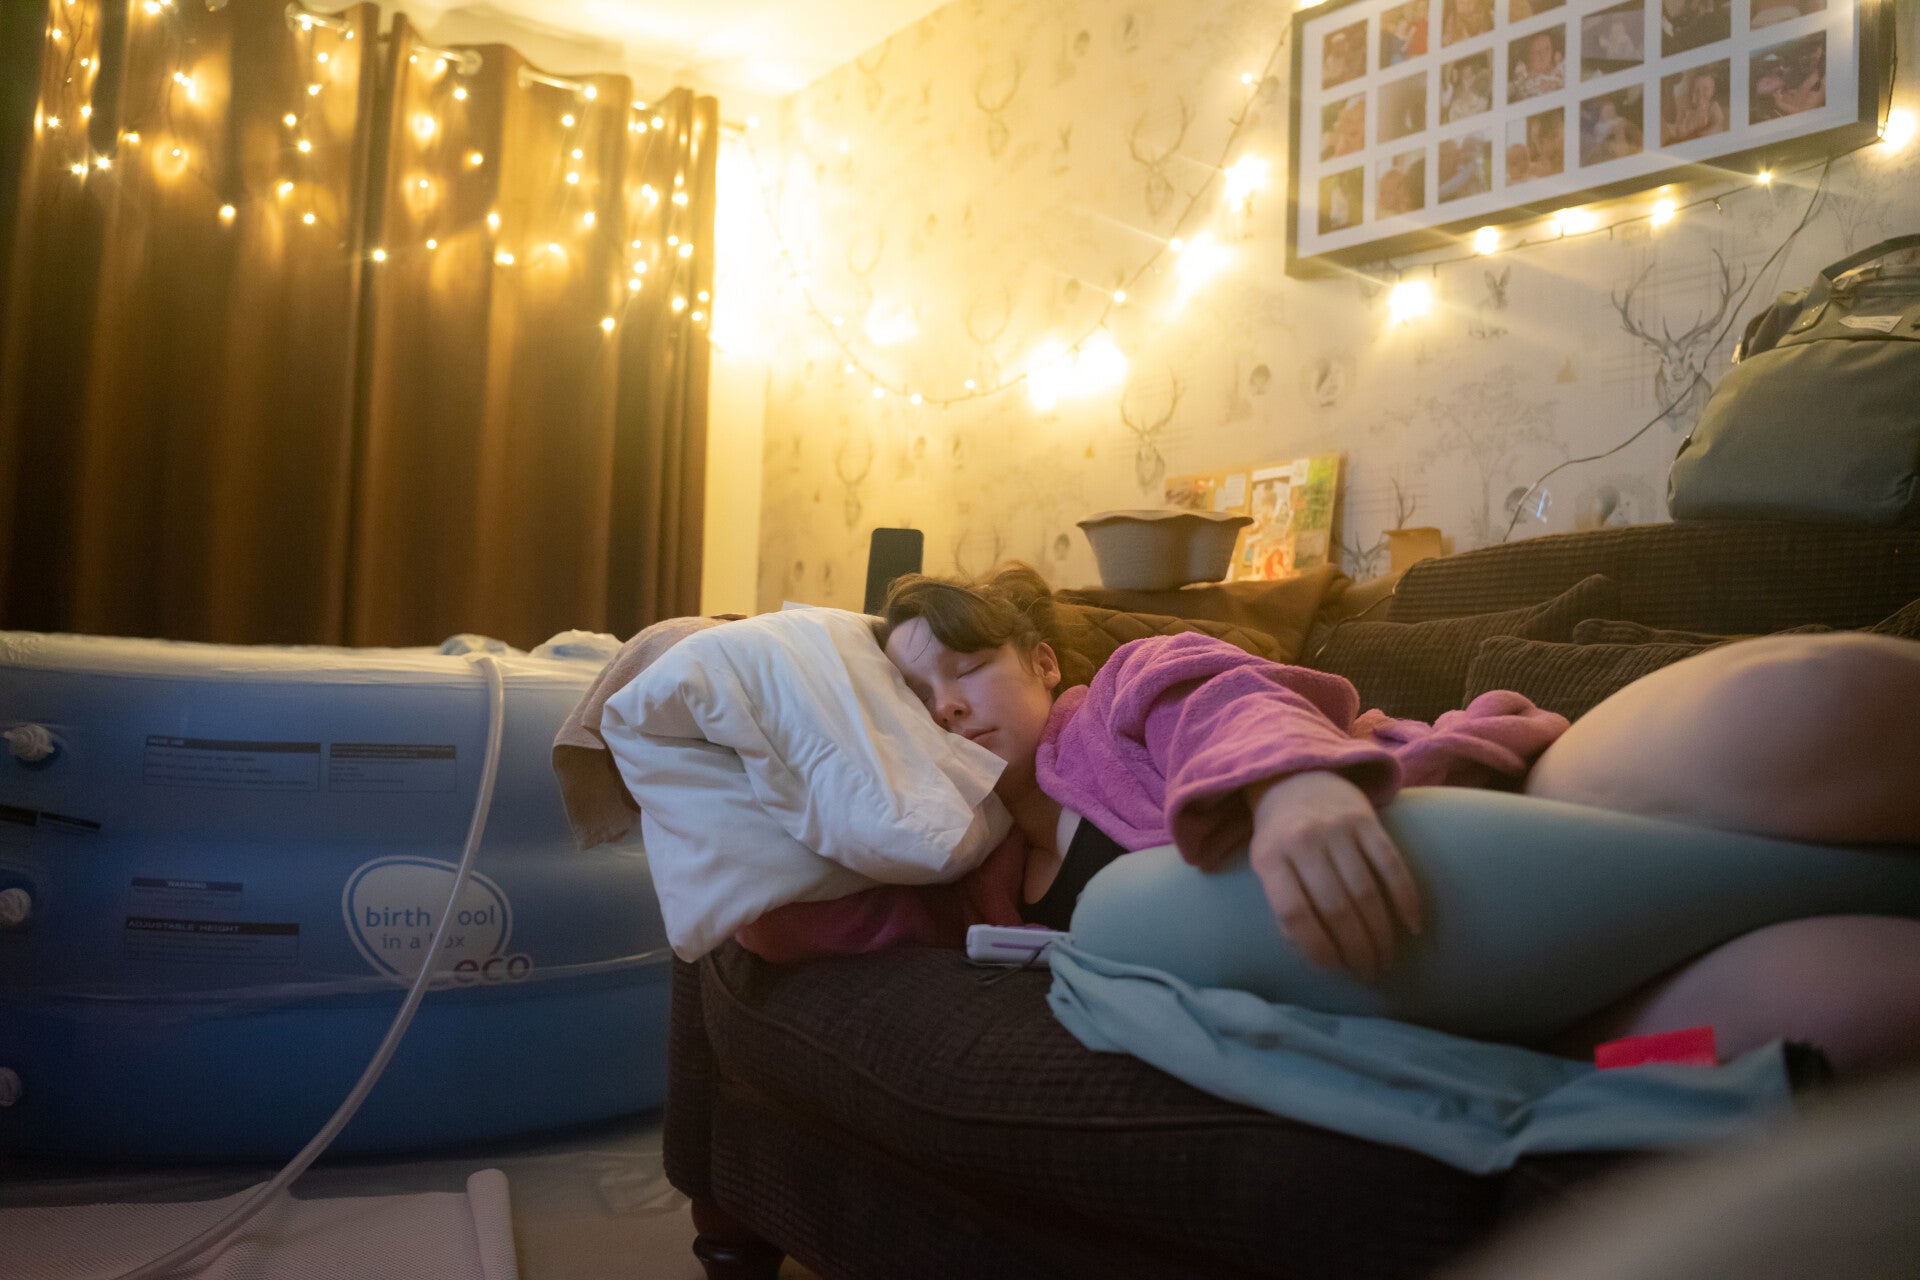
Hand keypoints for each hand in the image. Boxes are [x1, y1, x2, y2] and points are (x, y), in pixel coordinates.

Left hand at [1244, 772, 1422, 979]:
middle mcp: (1303, 840)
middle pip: (1335, 908)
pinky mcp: (1366, 820)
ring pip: (1365, 892)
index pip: (1294, 914)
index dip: (1317, 949)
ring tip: (1387, 959)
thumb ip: (1283, 906)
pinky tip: (1412, 926)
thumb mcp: (1267, 866)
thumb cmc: (1282, 837)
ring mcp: (1336, 828)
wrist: (1297, 778)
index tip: (1337, 972)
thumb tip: (1315, 954)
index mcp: (1270, 857)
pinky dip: (1405, 899)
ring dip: (1381, 934)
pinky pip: (1391, 865)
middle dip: (1357, 949)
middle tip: (1370, 973)